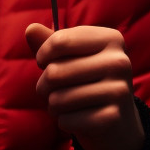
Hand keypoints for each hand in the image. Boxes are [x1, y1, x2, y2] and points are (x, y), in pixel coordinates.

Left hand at [25, 23, 144, 149]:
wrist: (118, 120)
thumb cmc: (87, 79)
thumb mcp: (71, 55)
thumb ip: (50, 42)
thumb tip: (30, 28)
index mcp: (111, 39)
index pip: (59, 41)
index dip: (42, 54)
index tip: (44, 62)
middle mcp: (119, 62)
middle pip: (54, 71)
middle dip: (44, 84)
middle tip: (50, 89)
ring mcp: (119, 91)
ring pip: (58, 99)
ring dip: (52, 105)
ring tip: (62, 104)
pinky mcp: (112, 117)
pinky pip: (66, 120)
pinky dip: (63, 121)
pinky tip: (75, 118)